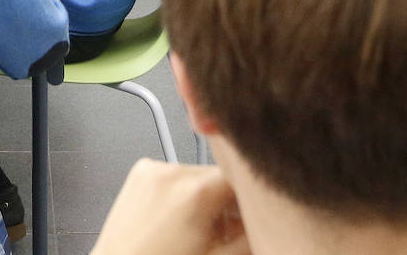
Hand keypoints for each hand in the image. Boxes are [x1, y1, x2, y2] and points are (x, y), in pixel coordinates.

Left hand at [91, 160, 249, 254]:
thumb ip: (249, 236)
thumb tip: (267, 220)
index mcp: (195, 191)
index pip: (243, 178)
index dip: (253, 200)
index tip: (254, 217)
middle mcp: (172, 171)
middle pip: (219, 177)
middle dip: (228, 203)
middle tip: (226, 234)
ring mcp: (152, 169)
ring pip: (197, 176)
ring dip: (205, 198)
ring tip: (199, 232)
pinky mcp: (139, 173)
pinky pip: (174, 176)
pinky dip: (182, 194)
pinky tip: (178, 222)